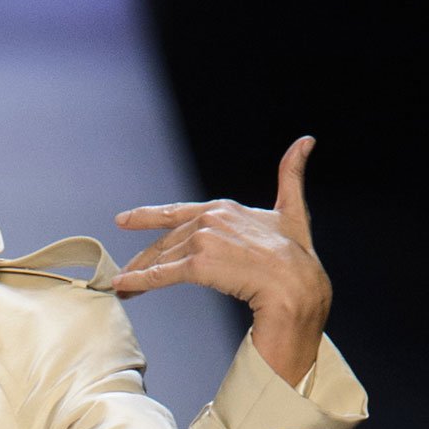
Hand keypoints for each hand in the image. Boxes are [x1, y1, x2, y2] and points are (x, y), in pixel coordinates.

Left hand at [112, 138, 331, 385]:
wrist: (296, 283)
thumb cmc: (296, 253)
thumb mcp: (292, 210)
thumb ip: (291, 176)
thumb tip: (305, 141)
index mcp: (224, 208)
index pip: (177, 212)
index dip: (147, 216)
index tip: (124, 220)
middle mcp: (209, 219)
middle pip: (166, 241)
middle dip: (144, 258)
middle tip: (124, 273)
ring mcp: (203, 240)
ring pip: (162, 258)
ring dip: (139, 274)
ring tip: (123, 287)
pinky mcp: (199, 264)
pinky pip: (162, 274)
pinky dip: (140, 280)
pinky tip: (123, 287)